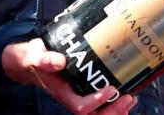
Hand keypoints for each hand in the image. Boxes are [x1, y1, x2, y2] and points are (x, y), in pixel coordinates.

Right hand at [2, 39, 137, 113]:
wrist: (32, 60)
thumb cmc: (36, 58)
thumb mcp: (36, 55)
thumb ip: (46, 59)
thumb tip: (60, 61)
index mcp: (62, 93)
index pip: (80, 107)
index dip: (96, 102)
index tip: (110, 89)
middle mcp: (73, 98)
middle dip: (112, 111)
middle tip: (128, 98)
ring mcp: (80, 96)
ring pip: (99, 113)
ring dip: (117, 110)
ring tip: (131, 99)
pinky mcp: (85, 91)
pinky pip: (102, 106)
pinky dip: (115, 104)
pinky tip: (127, 96)